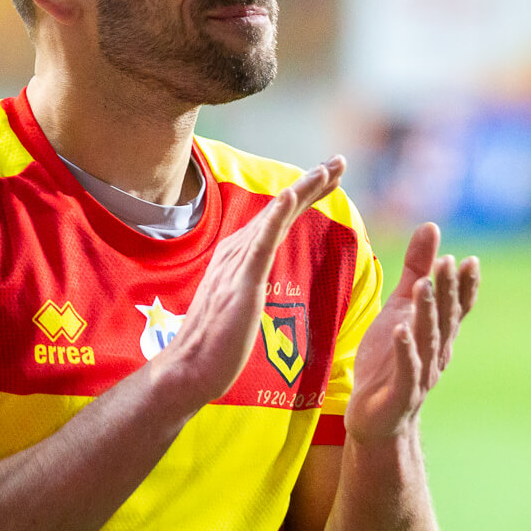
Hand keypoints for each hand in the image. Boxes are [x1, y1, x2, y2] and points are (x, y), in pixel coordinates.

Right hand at [151, 156, 344, 411]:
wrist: (190, 370)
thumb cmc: (215, 343)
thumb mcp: (239, 302)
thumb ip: (249, 281)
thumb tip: (257, 275)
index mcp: (241, 254)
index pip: (280, 217)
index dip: (305, 194)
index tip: (330, 176)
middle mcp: (239, 250)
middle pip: (283, 209)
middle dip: (313, 182)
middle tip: (340, 161)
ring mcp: (239, 263)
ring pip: (277, 217)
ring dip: (303, 189)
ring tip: (327, 170)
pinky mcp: (241, 281)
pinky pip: (262, 243)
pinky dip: (276, 216)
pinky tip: (290, 196)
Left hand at [345, 222, 478, 443]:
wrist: (374, 417)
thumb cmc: (389, 358)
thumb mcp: (400, 307)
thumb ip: (415, 268)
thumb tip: (432, 225)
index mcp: (438, 332)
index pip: (458, 306)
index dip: (465, 286)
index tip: (470, 260)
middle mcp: (436, 352)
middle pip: (445, 318)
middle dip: (448, 291)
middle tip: (448, 262)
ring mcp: (420, 374)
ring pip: (427, 340)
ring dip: (427, 314)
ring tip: (424, 286)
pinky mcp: (400, 394)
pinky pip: (406, 370)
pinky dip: (405, 351)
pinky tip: (401, 330)